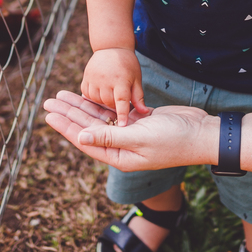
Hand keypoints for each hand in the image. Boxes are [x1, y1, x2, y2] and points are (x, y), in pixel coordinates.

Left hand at [43, 91, 213, 170]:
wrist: (202, 133)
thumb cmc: (174, 140)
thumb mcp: (139, 138)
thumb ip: (110, 137)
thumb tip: (81, 137)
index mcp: (120, 156)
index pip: (86, 140)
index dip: (67, 127)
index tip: (50, 116)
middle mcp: (122, 146)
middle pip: (89, 127)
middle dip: (69, 114)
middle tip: (49, 101)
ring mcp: (131, 133)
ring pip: (100, 118)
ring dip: (82, 106)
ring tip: (62, 95)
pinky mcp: (140, 122)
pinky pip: (114, 112)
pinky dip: (101, 103)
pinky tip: (88, 95)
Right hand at [81, 48, 149, 125]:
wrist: (111, 47)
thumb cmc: (127, 64)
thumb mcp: (136, 78)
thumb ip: (138, 96)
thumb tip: (144, 112)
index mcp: (121, 80)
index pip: (121, 101)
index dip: (122, 114)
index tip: (122, 126)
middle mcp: (105, 80)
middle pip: (108, 103)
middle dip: (115, 105)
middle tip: (119, 99)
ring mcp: (93, 79)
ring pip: (97, 101)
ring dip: (104, 102)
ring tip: (110, 93)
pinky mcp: (85, 79)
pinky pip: (87, 95)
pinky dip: (93, 97)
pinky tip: (100, 91)